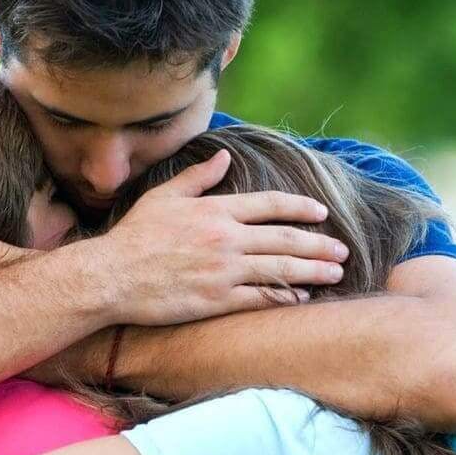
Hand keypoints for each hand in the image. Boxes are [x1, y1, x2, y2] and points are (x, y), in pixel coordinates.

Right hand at [69, 149, 346, 325]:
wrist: (112, 276)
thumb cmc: (135, 235)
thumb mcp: (164, 196)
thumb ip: (198, 176)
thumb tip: (223, 155)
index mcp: (215, 210)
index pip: (270, 205)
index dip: (300, 208)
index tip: (321, 213)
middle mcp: (225, 238)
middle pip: (284, 239)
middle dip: (319, 245)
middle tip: (343, 250)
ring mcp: (223, 271)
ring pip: (280, 270)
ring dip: (312, 271)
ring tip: (335, 274)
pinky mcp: (216, 300)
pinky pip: (259, 298)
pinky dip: (284, 298)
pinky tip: (301, 298)